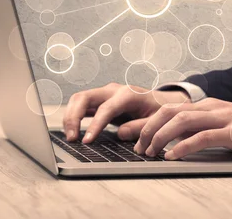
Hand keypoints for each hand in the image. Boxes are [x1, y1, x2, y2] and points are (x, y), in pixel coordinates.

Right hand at [62, 83, 188, 142]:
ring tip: (70, 137)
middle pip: (85, 97)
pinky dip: (74, 116)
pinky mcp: (101, 100)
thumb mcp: (156, 120)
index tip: (86, 141)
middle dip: (73, 117)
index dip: (94, 125)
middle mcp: (113, 90)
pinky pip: (82, 105)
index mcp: (128, 94)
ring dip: (70, 117)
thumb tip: (121, 133)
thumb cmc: (160, 110)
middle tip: (71, 138)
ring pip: (79, 99)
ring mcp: (105, 94)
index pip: (106, 109)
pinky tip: (72, 131)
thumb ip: (140, 127)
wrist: (161, 101)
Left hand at [134, 98, 231, 160]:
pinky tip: (172, 156)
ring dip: (160, 137)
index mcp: (208, 106)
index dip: (145, 119)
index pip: (169, 108)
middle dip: (146, 127)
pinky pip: (203, 137)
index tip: (125, 130)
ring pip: (182, 121)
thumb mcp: (226, 127)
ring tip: (148, 152)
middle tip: (133, 144)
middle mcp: (212, 108)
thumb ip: (204, 130)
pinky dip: (183, 147)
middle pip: (169, 111)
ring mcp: (224, 118)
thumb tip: (178, 144)